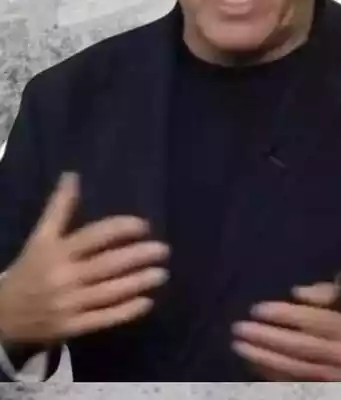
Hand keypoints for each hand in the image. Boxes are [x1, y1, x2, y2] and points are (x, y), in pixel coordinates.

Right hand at [0, 172, 169, 344]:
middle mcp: (63, 277)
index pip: (95, 236)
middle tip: (163, 250)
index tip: (144, 226)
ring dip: (138, 282)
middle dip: (138, 256)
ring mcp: (67, 304)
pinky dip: (126, 311)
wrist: (0, 316)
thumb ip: (59, 208)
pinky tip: (146, 302)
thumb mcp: (40, 238)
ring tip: (161, 273)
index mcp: (56, 252)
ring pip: (110, 292)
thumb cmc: (28, 271)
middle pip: (108, 264)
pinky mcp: (70, 327)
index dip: (122, 228)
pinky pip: (103, 319)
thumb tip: (72, 175)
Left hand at [232, 283, 340, 380]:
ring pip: (293, 370)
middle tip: (239, 329)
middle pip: (298, 348)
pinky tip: (257, 365)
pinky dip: (274, 376)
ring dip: (263, 359)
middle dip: (265, 338)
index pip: (312, 321)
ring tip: (240, 346)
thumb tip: (297, 293)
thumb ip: (334, 295)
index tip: (257, 309)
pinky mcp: (333, 392)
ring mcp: (338, 381)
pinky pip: (297, 385)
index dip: (282, 315)